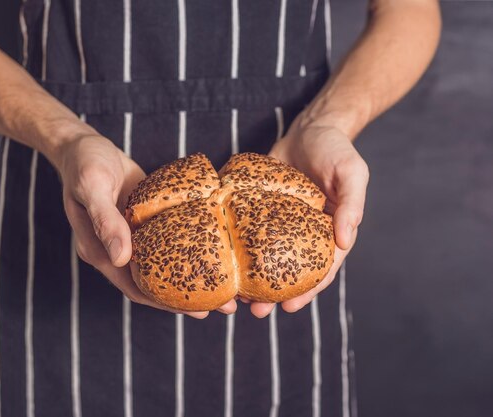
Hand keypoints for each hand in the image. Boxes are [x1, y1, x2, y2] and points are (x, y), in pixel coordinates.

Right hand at [55, 133, 235, 317]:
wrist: (82, 144)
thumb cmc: (84, 163)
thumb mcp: (92, 187)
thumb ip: (105, 221)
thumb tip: (121, 259)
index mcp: (100, 251)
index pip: (135, 287)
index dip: (164, 302)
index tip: (197, 311)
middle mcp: (116, 250)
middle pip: (154, 282)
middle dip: (186, 297)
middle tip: (224, 305)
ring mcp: (131, 236)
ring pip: (163, 264)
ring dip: (191, 275)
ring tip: (226, 284)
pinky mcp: (143, 220)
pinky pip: (166, 240)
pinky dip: (187, 248)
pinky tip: (211, 249)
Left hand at [245, 116, 368, 317]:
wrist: (310, 127)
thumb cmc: (336, 149)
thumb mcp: (352, 172)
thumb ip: (352, 204)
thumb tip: (345, 241)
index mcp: (331, 231)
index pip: (323, 269)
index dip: (309, 291)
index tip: (290, 308)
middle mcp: (307, 233)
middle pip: (293, 271)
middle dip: (277, 294)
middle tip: (257, 311)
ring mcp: (283, 224)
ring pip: (270, 258)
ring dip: (256, 279)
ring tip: (238, 297)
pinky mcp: (263, 211)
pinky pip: (252, 234)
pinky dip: (243, 250)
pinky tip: (228, 262)